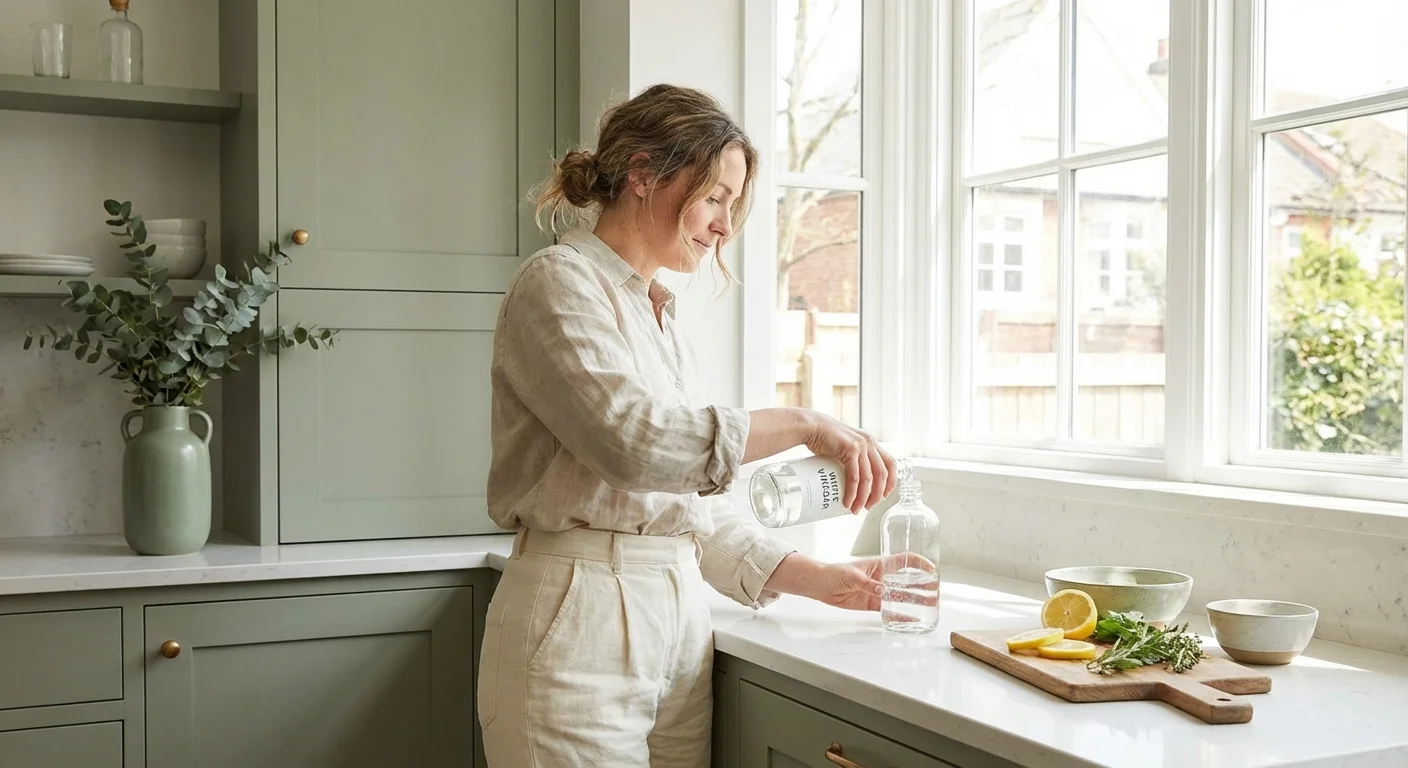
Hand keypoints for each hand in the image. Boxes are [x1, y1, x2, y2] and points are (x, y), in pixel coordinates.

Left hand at [766, 553, 938, 612]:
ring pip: (902, 595)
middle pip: (907, 579)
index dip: (919, 562)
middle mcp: (883, 577)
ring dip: (917, 600)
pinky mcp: (873, 604)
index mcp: (880, 564)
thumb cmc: (835, 572)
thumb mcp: (852, 575)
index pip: (904, 560)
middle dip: (923, 584)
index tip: (932, 567)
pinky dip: (901, 615)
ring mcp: (879, 591)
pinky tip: (913, 619)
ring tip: (932, 604)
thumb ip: (867, 583)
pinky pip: (890, 610)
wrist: (821, 585)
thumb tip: (882, 590)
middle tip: (936, 590)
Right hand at [802, 412, 896, 512]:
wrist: (809, 426)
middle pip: (882, 474)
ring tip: (855, 509)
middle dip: (877, 495)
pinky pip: (855, 477)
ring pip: (868, 479)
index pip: (890, 463)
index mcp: (870, 442)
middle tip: (868, 507)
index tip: (883, 496)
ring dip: (864, 498)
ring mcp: (861, 445)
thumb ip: (850, 456)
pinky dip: (853, 492)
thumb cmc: (822, 438)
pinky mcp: (849, 449)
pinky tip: (848, 502)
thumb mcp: (843, 445)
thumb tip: (849, 478)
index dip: (891, 482)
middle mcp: (869, 442)